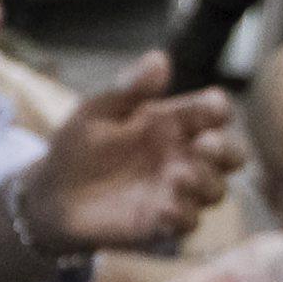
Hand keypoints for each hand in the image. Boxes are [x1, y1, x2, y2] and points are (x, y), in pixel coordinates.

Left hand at [18, 49, 238, 252]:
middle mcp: (185, 156)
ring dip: (206, 183)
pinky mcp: (163, 222)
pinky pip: (188, 223)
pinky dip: (182, 215)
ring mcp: (177, 191)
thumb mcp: (98, 111)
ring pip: (216, 190)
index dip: (218, 109)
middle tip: (205, 145)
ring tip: (179, 176)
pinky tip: (164, 209)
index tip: (211, 107)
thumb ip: (130, 88)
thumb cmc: (78, 146)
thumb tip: (159, 58)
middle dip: (226, 149)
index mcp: (175, 123)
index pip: (214, 112)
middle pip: (231, 154)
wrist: (51, 193)